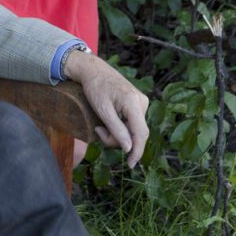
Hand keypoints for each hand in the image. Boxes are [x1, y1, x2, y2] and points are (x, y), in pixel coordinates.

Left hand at [63, 52, 148, 167]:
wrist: (94, 70)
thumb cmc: (95, 88)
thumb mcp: (102, 110)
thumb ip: (116, 129)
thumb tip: (128, 148)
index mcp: (133, 102)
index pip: (140, 133)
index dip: (137, 151)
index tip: (130, 164)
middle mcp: (141, 101)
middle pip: (136, 133)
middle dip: (118, 140)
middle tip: (99, 133)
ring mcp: (141, 102)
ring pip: (134, 129)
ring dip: (118, 134)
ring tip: (101, 126)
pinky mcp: (138, 103)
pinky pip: (133, 123)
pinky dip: (121, 128)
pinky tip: (109, 122)